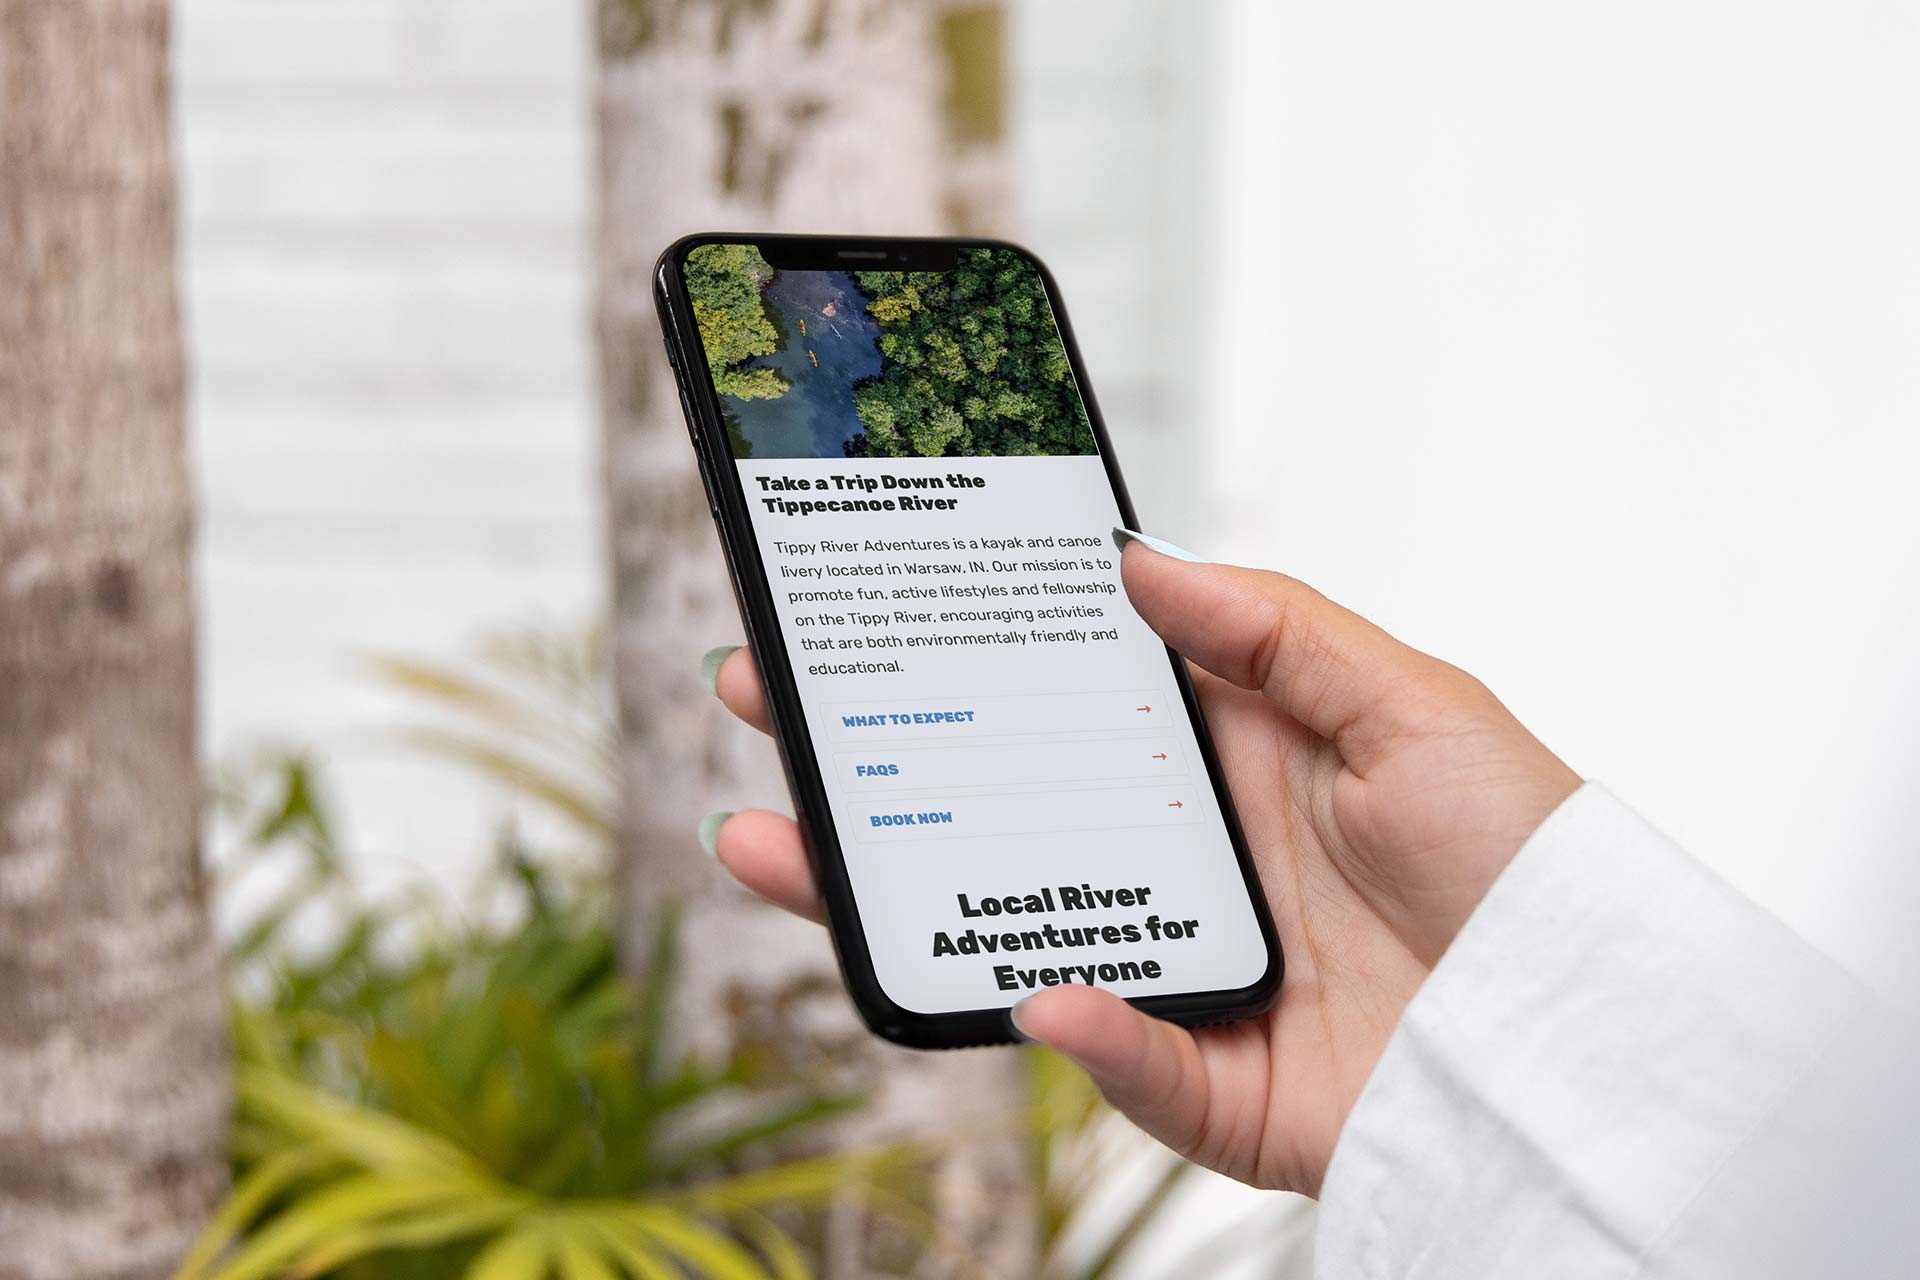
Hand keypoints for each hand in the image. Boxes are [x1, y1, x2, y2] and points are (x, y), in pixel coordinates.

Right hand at [703, 537, 1580, 1195]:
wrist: (1594, 1029)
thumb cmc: (1522, 850)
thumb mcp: (1411, 700)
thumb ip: (1273, 628)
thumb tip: (1134, 560)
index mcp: (1219, 763)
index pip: (1055, 703)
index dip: (958, 659)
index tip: (864, 609)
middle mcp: (1178, 861)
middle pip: (993, 811)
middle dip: (867, 764)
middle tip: (762, 703)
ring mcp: (1177, 969)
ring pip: (1004, 930)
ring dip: (887, 896)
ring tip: (777, 847)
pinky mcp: (1207, 1082)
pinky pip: (1118, 1058)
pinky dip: (1080, 1031)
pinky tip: (1036, 987)